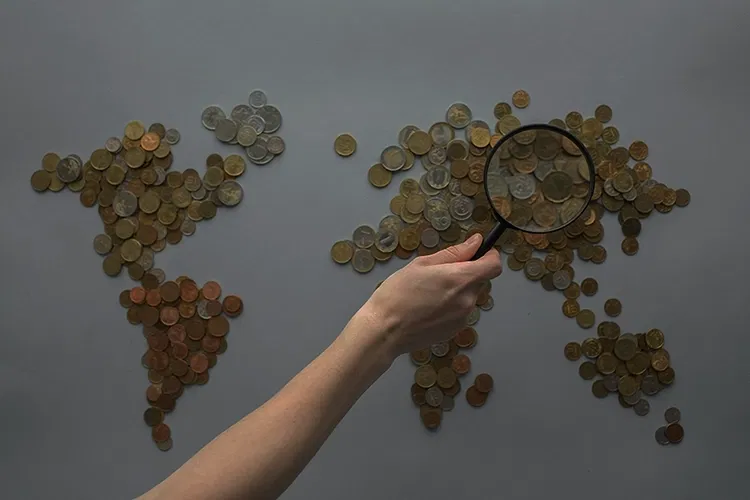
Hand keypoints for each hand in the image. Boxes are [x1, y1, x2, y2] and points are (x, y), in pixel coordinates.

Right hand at [357, 234, 502, 358]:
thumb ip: (454, 253)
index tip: (477, 254)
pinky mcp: (456, 330)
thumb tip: (476, 242)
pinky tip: (428, 309)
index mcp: (461, 279)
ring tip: (430, 294)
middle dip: (466, 274)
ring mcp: (463, 318)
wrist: (385, 330)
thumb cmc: (397, 293)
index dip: (489, 257)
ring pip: (469, 297)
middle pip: (480, 281)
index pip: (494, 266)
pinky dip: (450, 307)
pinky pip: (460, 312)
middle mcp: (468, 300)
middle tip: (439, 275)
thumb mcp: (422, 264)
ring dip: (457, 292)